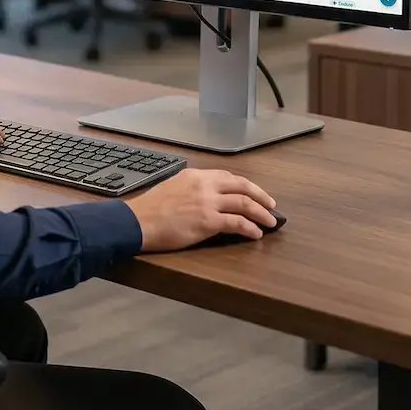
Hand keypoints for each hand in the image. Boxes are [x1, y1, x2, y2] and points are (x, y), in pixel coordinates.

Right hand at [127, 168, 276, 251]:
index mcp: (196, 175)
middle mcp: (204, 185)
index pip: (228, 176)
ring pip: (244, 203)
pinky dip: (250, 228)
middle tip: (271, 205)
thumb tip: (206, 197)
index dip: (245, 185)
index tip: (254, 192)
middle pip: (241, 186)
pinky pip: (237, 223)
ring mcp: (207, 202)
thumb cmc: (150, 208)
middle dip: (260, 195)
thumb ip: (192, 188)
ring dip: (261, 213)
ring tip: (270, 221)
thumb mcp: (173, 187)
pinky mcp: (208, 221)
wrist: (138, 221)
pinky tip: (256, 234)